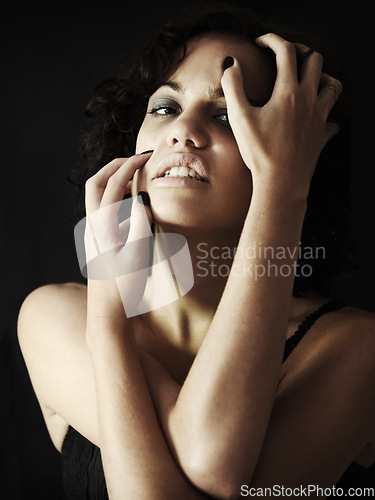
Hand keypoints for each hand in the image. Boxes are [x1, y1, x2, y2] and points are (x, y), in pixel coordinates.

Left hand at [84, 154, 152, 317]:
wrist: (107, 311)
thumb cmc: (124, 286)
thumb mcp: (139, 253)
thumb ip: (141, 223)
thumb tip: (143, 201)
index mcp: (102, 225)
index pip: (113, 185)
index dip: (129, 167)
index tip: (144, 158)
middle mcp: (92, 225)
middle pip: (95, 183)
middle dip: (113, 166)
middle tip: (134, 160)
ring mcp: (92, 233)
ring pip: (96, 196)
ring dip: (112, 181)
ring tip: (133, 177)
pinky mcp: (96, 241)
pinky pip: (102, 210)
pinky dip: (115, 199)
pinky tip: (131, 207)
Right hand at [221, 33, 341, 198]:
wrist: (281, 183)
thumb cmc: (260, 152)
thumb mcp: (239, 118)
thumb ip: (233, 87)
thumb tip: (232, 65)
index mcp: (288, 92)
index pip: (286, 51)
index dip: (272, 40)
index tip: (261, 43)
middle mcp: (308, 100)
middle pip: (315, 61)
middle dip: (300, 52)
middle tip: (285, 58)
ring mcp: (319, 118)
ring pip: (332, 86)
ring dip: (321, 78)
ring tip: (307, 82)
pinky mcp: (321, 136)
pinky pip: (332, 119)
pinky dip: (326, 114)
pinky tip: (315, 118)